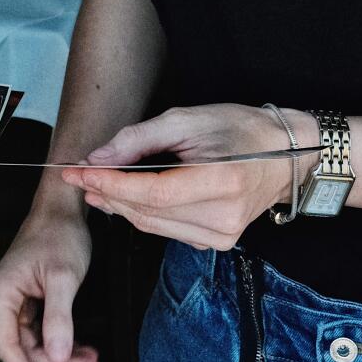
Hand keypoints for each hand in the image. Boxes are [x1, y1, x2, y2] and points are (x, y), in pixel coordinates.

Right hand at [0, 202, 98, 361]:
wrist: (62, 210)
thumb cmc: (58, 234)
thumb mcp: (63, 278)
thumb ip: (59, 319)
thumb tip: (55, 358)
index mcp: (0, 295)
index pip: (7, 348)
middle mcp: (1, 300)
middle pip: (25, 348)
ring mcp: (14, 302)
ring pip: (36, 343)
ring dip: (63, 354)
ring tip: (90, 358)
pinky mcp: (27, 302)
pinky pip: (42, 331)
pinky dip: (63, 341)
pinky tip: (81, 347)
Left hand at [61, 103, 317, 249]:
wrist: (284, 154)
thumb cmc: (238, 128)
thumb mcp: (187, 119)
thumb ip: (139, 138)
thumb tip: (98, 158)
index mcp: (222, 181)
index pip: (152, 193)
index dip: (111, 184)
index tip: (77, 172)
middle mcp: (224, 217)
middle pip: (148, 213)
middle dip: (107, 194)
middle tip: (77, 176)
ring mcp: (223, 235)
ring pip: (153, 226)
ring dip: (119, 206)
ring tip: (94, 186)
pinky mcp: (219, 241)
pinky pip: (168, 230)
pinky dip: (142, 214)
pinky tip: (124, 199)